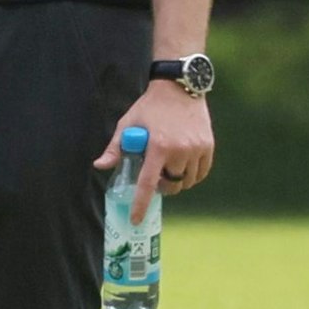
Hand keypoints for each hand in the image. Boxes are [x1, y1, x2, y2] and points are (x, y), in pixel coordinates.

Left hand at [93, 81, 214, 223]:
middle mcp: (180, 150)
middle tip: (154, 176)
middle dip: (162, 186)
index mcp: (157, 146)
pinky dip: (191, 176)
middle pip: (171, 185)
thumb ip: (115, 148)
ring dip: (176, 181)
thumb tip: (99, 166)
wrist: (178, 89)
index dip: (141, 204)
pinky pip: (201, 173)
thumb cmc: (148, 107)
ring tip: (168, 167)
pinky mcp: (208, 147)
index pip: (148, 183)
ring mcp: (197, 149)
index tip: (136, 219)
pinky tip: (182, 166)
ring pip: (187, 181)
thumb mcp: (127, 123)